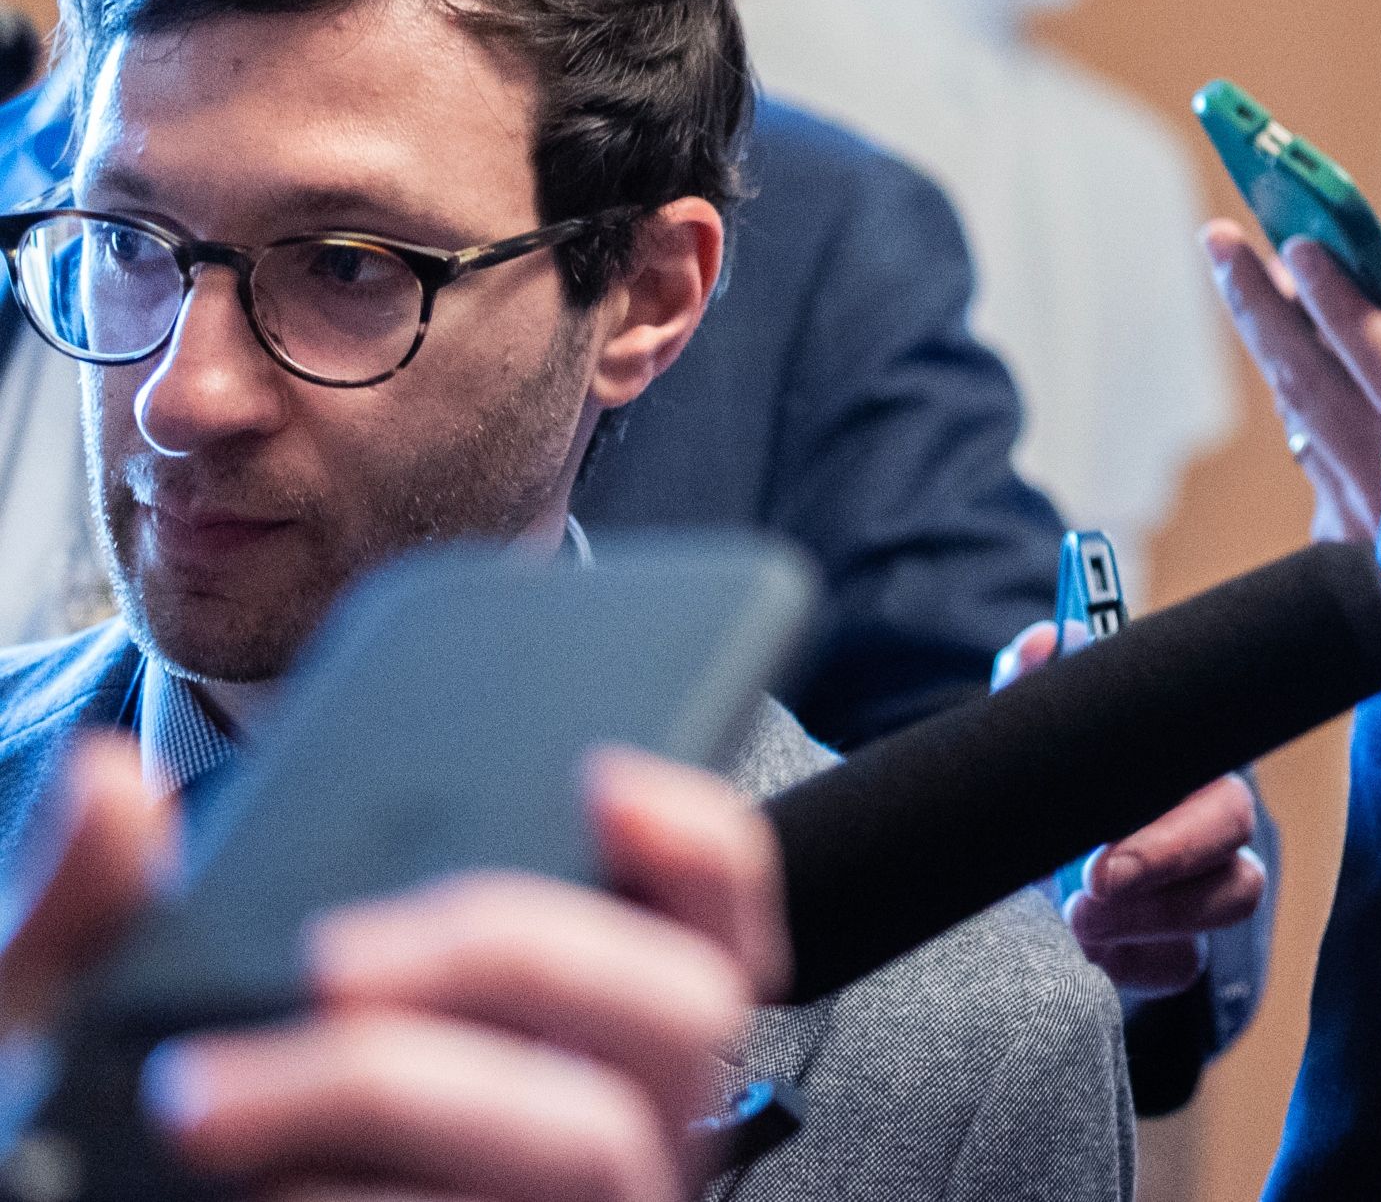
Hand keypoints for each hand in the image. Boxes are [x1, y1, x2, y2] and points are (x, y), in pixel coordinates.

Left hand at [124, 741, 784, 1201]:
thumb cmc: (156, 1158)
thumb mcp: (126, 1024)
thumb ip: (113, 911)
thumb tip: (109, 789)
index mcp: (574, 1020)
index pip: (713, 908)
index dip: (693, 838)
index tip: (599, 780)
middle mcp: (620, 1115)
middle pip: (688, 1004)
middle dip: (519, 948)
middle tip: (333, 960)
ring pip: (595, 1133)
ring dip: (402, 1088)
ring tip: (216, 1095)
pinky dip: (359, 1201)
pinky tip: (257, 1190)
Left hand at [992, 623, 1266, 1001]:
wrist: (1004, 887)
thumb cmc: (1036, 802)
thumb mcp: (1026, 747)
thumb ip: (1031, 690)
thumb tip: (1048, 638)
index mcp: (1178, 773)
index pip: (1219, 773)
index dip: (1177, 819)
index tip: (1100, 849)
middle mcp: (1205, 832)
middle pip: (1241, 843)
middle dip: (1167, 866)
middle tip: (1088, 888)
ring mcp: (1198, 898)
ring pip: (1233, 902)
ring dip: (1153, 918)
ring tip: (1075, 920)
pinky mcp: (1176, 955)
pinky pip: (1183, 966)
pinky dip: (1133, 963)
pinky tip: (1085, 953)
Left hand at [1206, 222, 1380, 549]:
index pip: (1371, 353)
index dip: (1333, 297)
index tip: (1299, 245)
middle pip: (1303, 378)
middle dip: (1258, 303)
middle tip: (1221, 240)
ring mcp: (1354, 522)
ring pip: (1304, 420)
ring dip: (1280, 351)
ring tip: (1252, 286)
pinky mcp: (1340, 555)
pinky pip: (1324, 472)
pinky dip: (1321, 425)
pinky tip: (1314, 392)